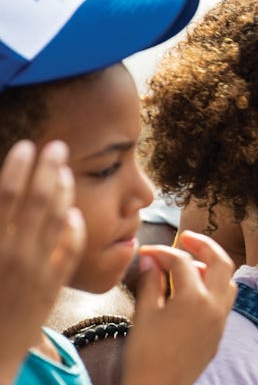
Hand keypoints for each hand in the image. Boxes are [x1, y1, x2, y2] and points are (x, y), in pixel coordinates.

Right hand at [0, 140, 84, 380]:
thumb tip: (3, 199)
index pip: (6, 196)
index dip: (18, 168)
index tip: (28, 145)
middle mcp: (15, 254)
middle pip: (37, 201)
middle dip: (48, 169)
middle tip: (58, 145)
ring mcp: (38, 270)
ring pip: (57, 221)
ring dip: (64, 191)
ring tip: (66, 170)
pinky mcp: (53, 286)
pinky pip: (70, 251)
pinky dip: (73, 229)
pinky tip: (75, 213)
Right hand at [123, 230, 236, 384]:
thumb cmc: (145, 353)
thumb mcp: (144, 314)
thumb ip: (150, 282)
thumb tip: (151, 259)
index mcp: (194, 298)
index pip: (181, 261)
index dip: (162, 252)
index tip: (147, 252)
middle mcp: (215, 305)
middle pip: (221, 261)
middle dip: (204, 245)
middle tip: (185, 238)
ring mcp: (221, 319)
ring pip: (229, 280)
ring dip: (214, 266)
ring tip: (191, 265)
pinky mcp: (220, 332)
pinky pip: (226, 299)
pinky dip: (216, 286)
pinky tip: (196, 289)